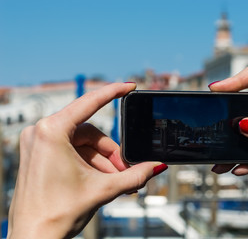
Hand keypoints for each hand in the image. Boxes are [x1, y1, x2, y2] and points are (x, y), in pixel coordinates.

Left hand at [7, 83, 167, 237]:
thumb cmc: (55, 214)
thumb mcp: (102, 190)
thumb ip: (134, 175)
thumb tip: (156, 165)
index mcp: (51, 132)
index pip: (90, 102)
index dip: (113, 92)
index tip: (130, 86)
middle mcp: (40, 132)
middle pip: (90, 133)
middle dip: (111, 153)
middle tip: (127, 171)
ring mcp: (38, 143)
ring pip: (83, 143)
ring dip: (102, 162)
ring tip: (117, 182)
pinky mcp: (39, 154)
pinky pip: (72, 151)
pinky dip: (89, 163)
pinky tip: (101, 180)